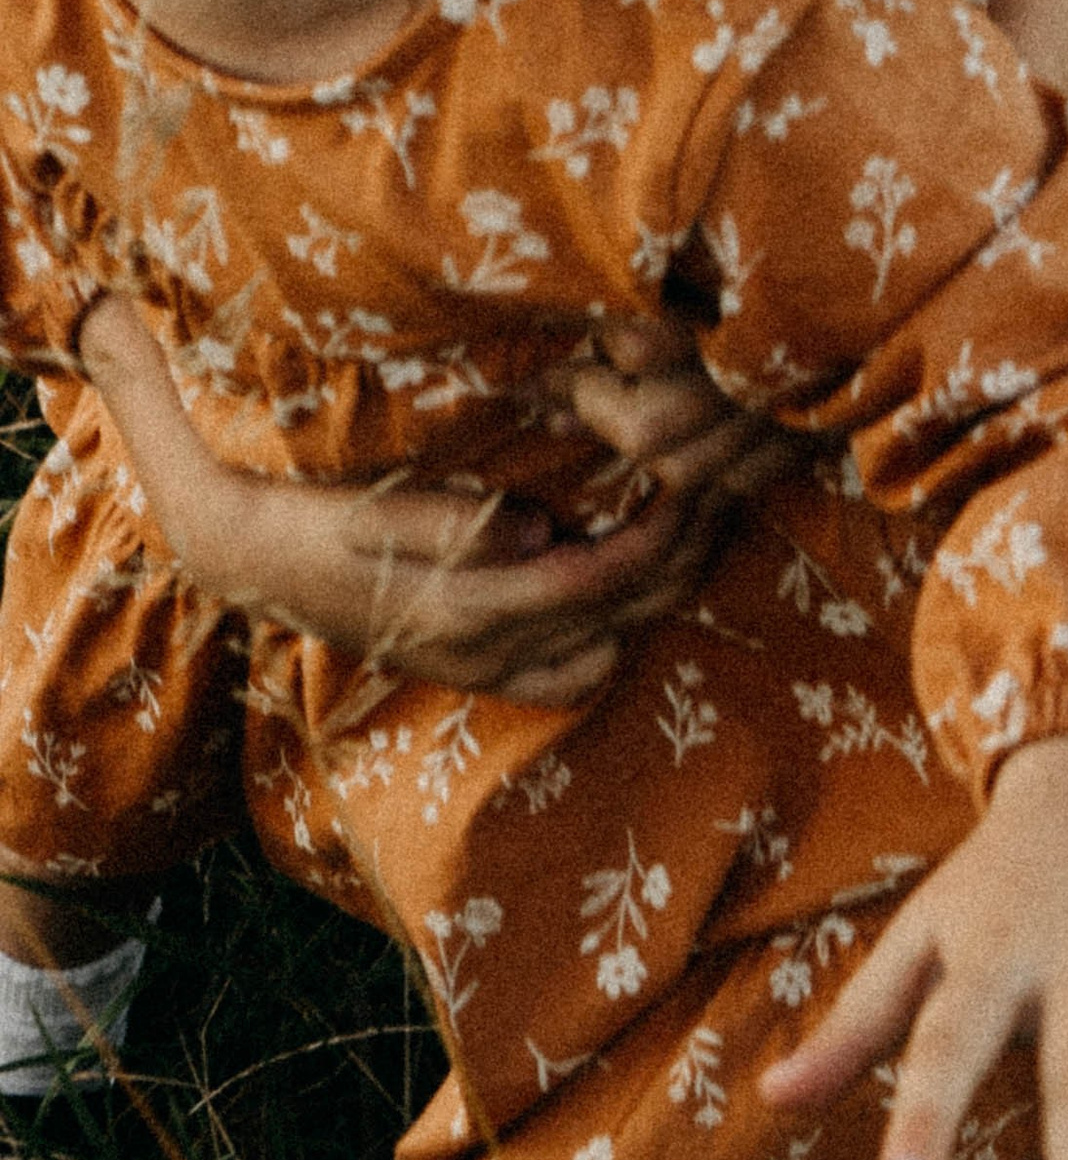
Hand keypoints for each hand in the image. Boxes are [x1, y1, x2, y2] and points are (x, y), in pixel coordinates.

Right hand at [76, 296, 772, 704]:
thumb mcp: (374, 511)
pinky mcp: (473, 662)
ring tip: (695, 533)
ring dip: (654, 598)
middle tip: (723, 500)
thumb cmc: (315, 521)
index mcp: (464, 608)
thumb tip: (532, 529)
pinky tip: (627, 585)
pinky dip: (612, 631)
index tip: (696, 488)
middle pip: (610, 622)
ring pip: (599, 653)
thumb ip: (454, 522)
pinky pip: (565, 671)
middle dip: (677, 565)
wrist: (250, 562)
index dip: (653, 541)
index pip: (588, 583)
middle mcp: (482, 651)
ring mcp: (479, 665)